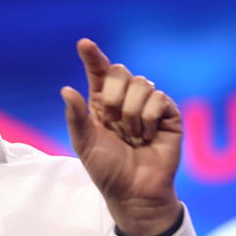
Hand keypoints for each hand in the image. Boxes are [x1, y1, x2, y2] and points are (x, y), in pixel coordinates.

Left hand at [61, 38, 182, 235]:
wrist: (134, 191)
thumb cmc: (107, 169)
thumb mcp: (84, 143)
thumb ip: (76, 116)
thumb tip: (66, 89)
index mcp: (102, 103)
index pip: (98, 72)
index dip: (92, 56)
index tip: (84, 43)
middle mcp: (125, 100)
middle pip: (120, 72)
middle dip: (113, 95)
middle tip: (112, 122)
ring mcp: (149, 106)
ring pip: (142, 84)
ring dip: (131, 112)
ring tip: (132, 135)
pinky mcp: (169, 115)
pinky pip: (159, 98)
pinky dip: (149, 118)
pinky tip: (148, 136)